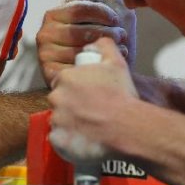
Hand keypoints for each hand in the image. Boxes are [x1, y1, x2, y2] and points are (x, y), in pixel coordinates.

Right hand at [36, 0, 135, 86]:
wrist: (96, 73)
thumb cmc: (102, 38)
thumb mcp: (102, 12)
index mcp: (54, 15)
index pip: (78, 9)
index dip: (101, 12)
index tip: (116, 19)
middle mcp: (45, 32)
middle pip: (80, 31)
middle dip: (107, 32)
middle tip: (122, 35)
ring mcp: (45, 53)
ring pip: (79, 50)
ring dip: (106, 49)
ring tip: (121, 48)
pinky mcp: (49, 73)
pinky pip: (76, 68)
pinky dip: (96, 65)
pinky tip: (109, 62)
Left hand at [48, 38, 137, 161]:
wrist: (127, 126)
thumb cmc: (122, 95)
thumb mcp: (116, 62)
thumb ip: (103, 45)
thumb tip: (93, 44)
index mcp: (66, 77)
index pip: (62, 82)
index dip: (75, 88)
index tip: (87, 95)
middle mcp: (56, 97)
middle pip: (59, 100)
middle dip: (71, 104)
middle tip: (90, 111)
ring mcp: (56, 120)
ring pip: (59, 120)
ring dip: (70, 122)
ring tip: (89, 127)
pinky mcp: (59, 140)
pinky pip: (59, 139)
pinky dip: (68, 140)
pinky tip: (84, 138)